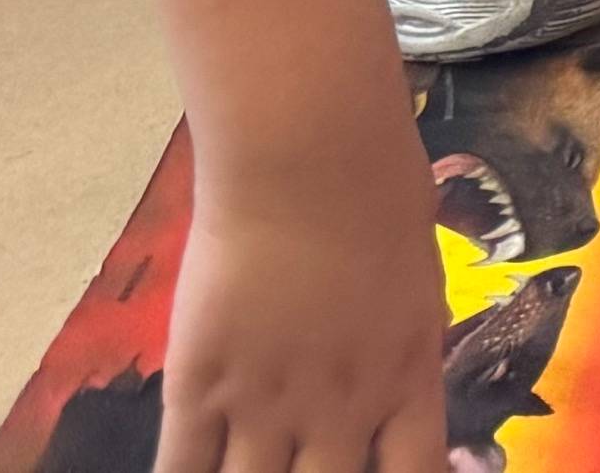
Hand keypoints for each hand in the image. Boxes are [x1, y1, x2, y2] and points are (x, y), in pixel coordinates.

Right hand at [154, 137, 446, 472]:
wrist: (310, 159)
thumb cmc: (381, 192)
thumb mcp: (418, 282)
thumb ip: (403, 345)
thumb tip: (394, 373)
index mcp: (408, 381)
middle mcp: (341, 413)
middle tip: (297, 470)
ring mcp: (266, 408)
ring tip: (247, 472)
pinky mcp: (198, 390)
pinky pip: (181, 472)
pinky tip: (190, 472)